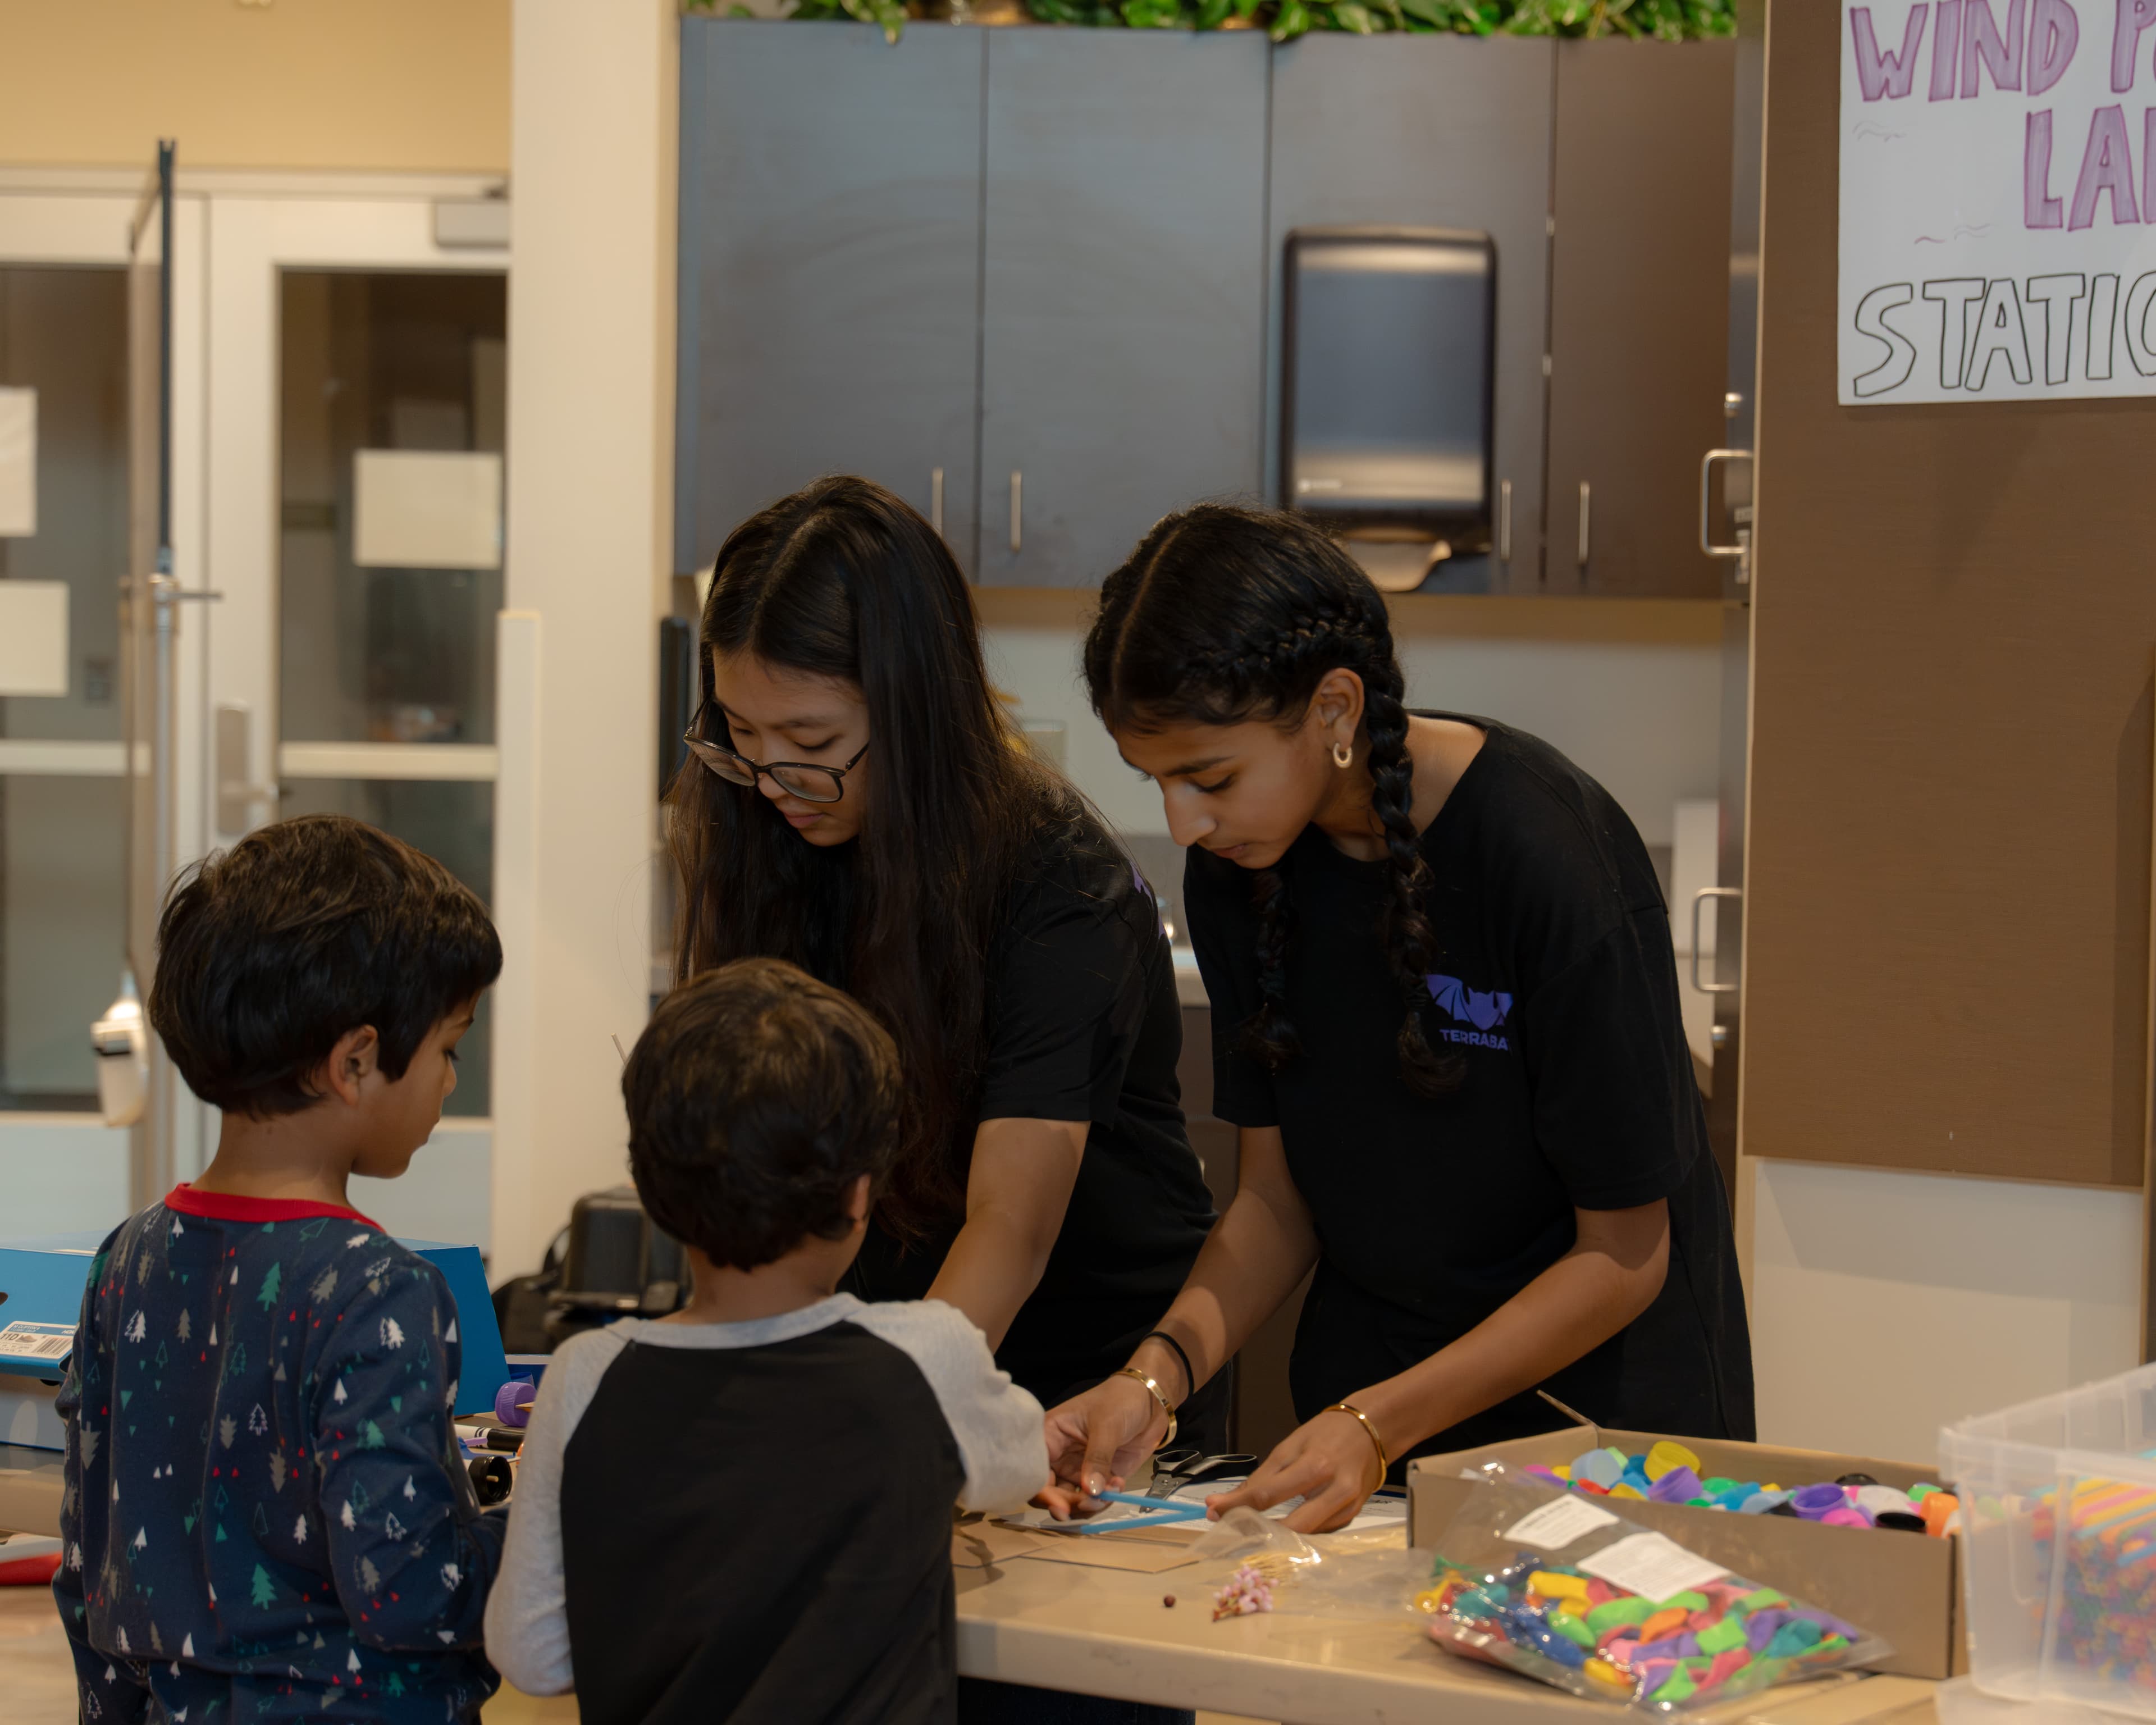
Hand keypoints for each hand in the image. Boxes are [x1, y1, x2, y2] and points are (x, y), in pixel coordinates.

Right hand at [1035, 1372, 1169, 1518]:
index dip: (1042, 1492)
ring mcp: (1077, 1468)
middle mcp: (1058, 1456)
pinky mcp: (1097, 1477)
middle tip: (1093, 1502)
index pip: (1034, 1470)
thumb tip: (1090, 1490)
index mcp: (1050, 1435)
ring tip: (1111, 1491)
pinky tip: (1119, 1484)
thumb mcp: (1106, 1425)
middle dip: (1069, 1504)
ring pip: (1070, 1501)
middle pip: (1049, 1492)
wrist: (1149, 1401)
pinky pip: (1093, 1499)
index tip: (1062, 1507)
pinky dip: (1104, 1500)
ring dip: (1089, 1505)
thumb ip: (1097, 1458)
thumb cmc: (1120, 1400)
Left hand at [1204, 1408, 1383, 1533]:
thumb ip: (1262, 1477)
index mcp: (1316, 1465)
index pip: (1268, 1493)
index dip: (1237, 1506)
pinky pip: (1318, 1533)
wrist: (1373, 1430)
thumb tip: (1225, 1502)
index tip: (1213, 1511)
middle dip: (1257, 1533)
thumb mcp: (1291, 1445)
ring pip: (1305, 1535)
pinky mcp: (1351, 1518)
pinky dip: (1297, 1534)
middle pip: (1291, 1526)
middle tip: (1228, 1533)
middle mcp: (1335, 1491)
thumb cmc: (1327, 1433)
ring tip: (1247, 1534)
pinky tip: (1279, 1531)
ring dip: (1274, 1538)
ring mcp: (1347, 1508)